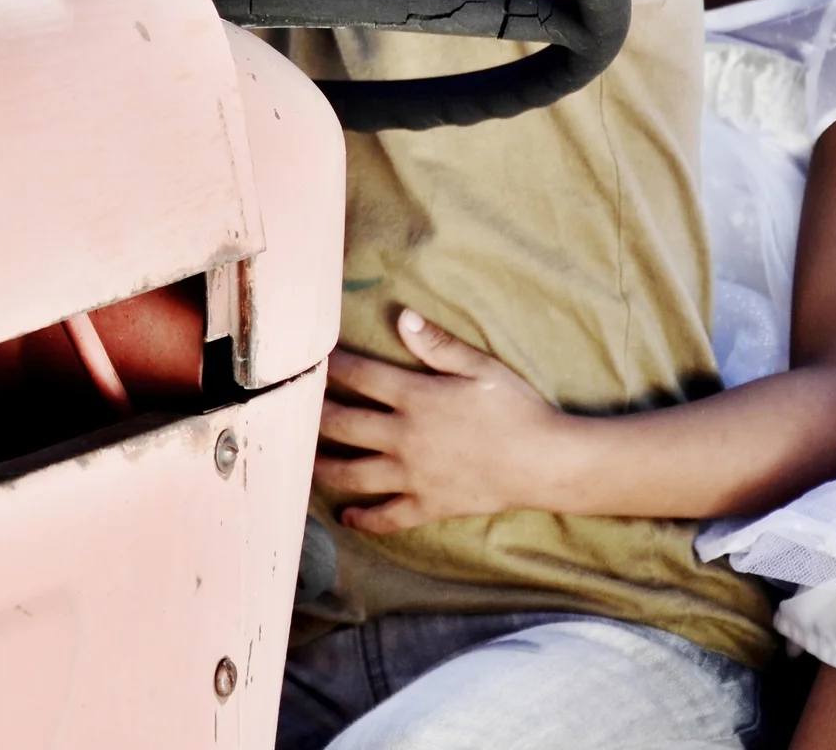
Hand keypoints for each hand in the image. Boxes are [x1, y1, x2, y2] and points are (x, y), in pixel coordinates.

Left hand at [311, 309, 572, 534]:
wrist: (546, 463)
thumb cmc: (517, 409)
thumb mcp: (480, 368)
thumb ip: (438, 344)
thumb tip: (403, 317)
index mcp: (416, 398)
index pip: (360, 376)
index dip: (332, 365)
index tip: (310, 357)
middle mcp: (405, 438)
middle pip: (342, 425)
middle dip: (312, 415)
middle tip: (289, 408)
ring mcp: (413, 476)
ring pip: (352, 474)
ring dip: (322, 467)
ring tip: (301, 459)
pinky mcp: (427, 505)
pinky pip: (387, 517)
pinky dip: (363, 519)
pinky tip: (346, 517)